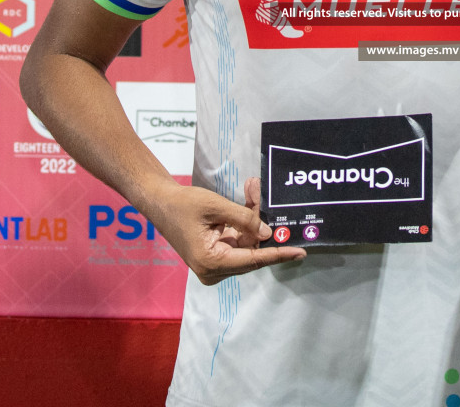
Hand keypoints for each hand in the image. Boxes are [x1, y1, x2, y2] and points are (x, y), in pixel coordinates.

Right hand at [147, 176, 305, 285]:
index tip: (300, 252)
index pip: (254, 260)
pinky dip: (244, 223)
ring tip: (252, 190)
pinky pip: (238, 242)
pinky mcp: (214, 257)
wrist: (160, 203)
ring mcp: (213, 266)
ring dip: (251, 219)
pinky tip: (247, 200)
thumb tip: (268, 233)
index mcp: (212, 262)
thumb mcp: (216, 207)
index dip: (279, 254)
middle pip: (251, 250)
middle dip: (260, 223)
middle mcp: (213, 270)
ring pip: (246, 244)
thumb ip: (244, 220)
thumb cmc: (183, 205)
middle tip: (259, 192)